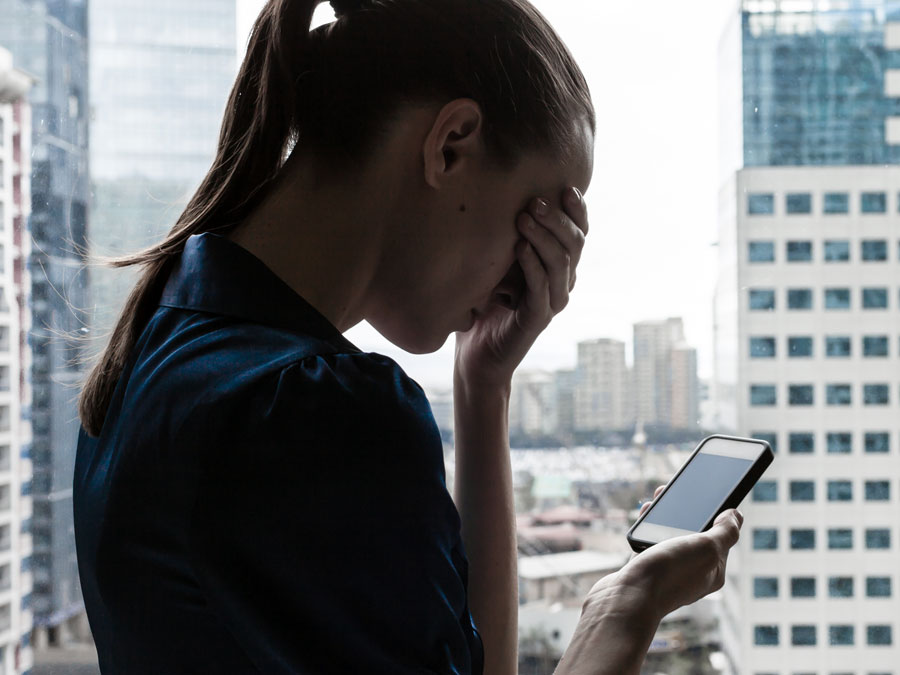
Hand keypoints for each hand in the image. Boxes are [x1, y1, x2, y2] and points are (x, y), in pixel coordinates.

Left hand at [454, 186, 587, 388]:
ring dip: (544, 236)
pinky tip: (520, 247)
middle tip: (536, 200)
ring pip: (561, 263)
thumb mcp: (495, 263)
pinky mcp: (538, 319)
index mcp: (558, 267)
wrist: (475, 354)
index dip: (577, 212)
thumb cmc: (482, 304)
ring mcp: (552, 302)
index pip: (578, 234)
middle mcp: (562, 283)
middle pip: (575, 244)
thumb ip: (506, 236)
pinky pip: (541, 288)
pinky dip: (532, 265)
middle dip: (558, 219)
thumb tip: (497, 193)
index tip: (566, 187)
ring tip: (525, 216)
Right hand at [587, 505, 742, 622]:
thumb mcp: (706, 548)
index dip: (717, 514)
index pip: (721, 537)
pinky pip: (650, 542)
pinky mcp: (645, 569)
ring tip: (659, 498)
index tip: (708, 494)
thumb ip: (725, 531)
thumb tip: (736, 516)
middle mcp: (692, 572)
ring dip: (666, 516)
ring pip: (670, 536)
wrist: (626, 598)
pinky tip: (643, 516)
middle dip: (688, 511)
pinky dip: (648, 526)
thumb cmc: (669, 574)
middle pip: (694, 534)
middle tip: (678, 492)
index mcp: (713, 570)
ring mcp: (667, 571)